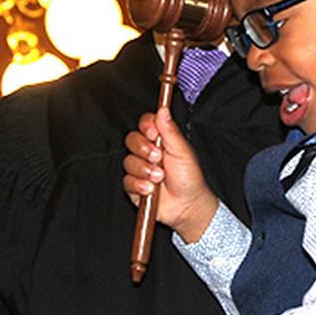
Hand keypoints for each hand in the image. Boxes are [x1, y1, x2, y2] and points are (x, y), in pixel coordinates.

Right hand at [122, 107, 217, 241]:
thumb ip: (170, 131)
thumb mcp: (182, 151)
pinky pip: (126, 180)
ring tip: (159, 178)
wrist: (187, 205)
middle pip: (132, 139)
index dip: (147, 127)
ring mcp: (139, 168)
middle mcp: (147, 151)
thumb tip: (163, 109)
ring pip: (128, 161)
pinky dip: (139, 185)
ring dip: (144, 170)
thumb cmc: (189, 177)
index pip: (145, 123)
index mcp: (160, 139)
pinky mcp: (133, 185)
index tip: (155, 135)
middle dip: (144, 150)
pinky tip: (150, 189)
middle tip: (158, 158)